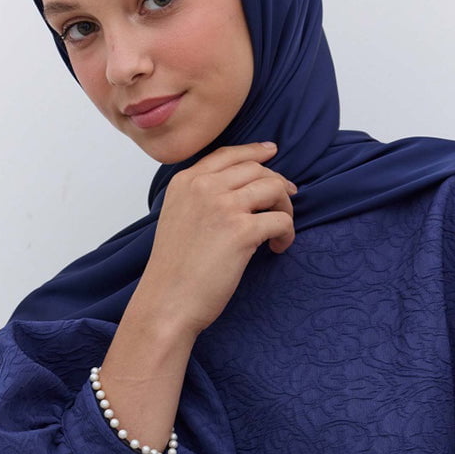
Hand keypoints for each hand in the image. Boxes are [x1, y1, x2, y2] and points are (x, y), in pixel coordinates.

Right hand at [137, 141, 296, 338]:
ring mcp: (223, 206)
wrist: (167, 301)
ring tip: (280, 229)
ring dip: (285, 207)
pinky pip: (281, 220)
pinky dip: (287, 233)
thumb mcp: (177, 218)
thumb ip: (199, 198)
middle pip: (256, 169)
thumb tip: (240, 192)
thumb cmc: (173, 270)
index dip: (254, 151)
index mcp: (185, 182)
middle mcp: (203, 187)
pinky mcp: (241, 231)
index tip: (271, 152)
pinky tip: (277, 247)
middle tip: (287, 199)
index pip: (227, 155)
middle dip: (277, 182)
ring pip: (273, 187)